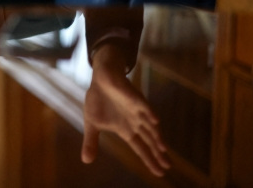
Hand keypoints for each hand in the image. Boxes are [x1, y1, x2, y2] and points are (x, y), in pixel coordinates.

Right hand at [81, 44, 169, 176]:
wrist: (101, 78)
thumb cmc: (99, 100)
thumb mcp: (91, 124)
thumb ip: (91, 142)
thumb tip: (86, 161)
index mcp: (126, 129)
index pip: (140, 148)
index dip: (149, 160)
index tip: (159, 173)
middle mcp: (135, 122)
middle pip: (150, 140)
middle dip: (158, 153)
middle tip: (167, 167)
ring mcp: (136, 109)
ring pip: (150, 125)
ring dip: (157, 136)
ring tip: (163, 149)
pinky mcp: (134, 97)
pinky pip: (144, 105)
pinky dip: (150, 113)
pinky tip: (156, 121)